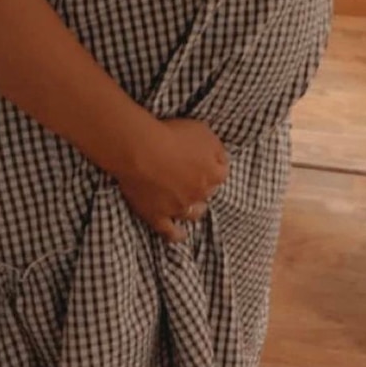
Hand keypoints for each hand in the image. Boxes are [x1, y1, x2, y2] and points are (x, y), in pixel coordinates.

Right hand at [114, 117, 228, 243]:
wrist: (142, 149)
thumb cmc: (172, 135)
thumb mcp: (203, 131)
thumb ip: (215, 147)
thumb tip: (220, 157)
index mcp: (212, 173)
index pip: (222, 171)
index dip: (215, 163)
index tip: (207, 158)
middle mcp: (199, 194)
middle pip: (208, 192)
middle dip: (203, 185)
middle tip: (193, 175)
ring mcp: (179, 207)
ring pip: (193, 213)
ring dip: (195, 208)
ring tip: (192, 205)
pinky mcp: (158, 216)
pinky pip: (170, 231)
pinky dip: (177, 235)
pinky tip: (180, 235)